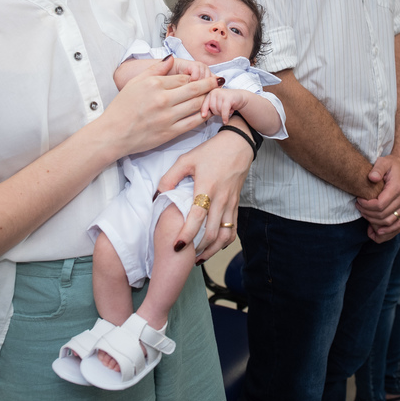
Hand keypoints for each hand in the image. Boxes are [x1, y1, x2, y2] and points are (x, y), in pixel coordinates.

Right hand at [99, 58, 216, 156]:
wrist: (113, 134)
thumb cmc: (122, 107)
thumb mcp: (135, 82)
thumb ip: (155, 69)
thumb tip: (172, 58)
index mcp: (154, 84)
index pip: (183, 77)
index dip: (194, 77)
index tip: (203, 75)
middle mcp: (163, 99)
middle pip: (194, 89)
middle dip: (209, 84)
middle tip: (219, 81)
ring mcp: (168, 117)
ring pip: (197, 104)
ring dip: (208, 99)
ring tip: (215, 94)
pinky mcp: (170, 132)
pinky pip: (193, 122)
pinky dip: (203, 115)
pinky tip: (208, 111)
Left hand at [156, 124, 252, 261]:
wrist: (239, 144)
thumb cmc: (212, 151)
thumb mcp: (187, 159)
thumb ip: (171, 177)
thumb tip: (159, 193)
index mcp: (207, 188)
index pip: (197, 217)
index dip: (187, 234)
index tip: (177, 246)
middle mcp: (221, 199)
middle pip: (212, 232)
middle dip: (198, 248)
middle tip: (184, 255)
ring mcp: (231, 203)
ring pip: (225, 235)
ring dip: (212, 249)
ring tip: (199, 256)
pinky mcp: (236, 205)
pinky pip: (233, 229)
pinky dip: (224, 242)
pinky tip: (214, 246)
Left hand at [201, 87, 246, 119]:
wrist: (240, 97)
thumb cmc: (228, 102)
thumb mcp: (217, 103)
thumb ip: (210, 107)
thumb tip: (203, 115)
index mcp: (211, 93)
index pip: (205, 103)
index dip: (204, 110)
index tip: (203, 116)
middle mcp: (215, 92)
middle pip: (212, 108)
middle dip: (218, 113)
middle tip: (223, 111)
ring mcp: (222, 94)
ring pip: (218, 110)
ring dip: (223, 114)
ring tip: (228, 110)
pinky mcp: (228, 98)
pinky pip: (224, 110)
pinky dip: (225, 117)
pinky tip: (226, 120)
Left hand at [356, 152, 399, 241]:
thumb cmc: (392, 164)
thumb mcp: (383, 162)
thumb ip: (377, 169)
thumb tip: (371, 177)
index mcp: (398, 188)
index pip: (380, 205)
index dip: (367, 206)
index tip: (358, 201)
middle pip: (383, 216)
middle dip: (368, 214)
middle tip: (358, 208)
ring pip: (391, 224)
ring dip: (376, 225)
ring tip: (365, 219)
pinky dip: (389, 232)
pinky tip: (377, 233)